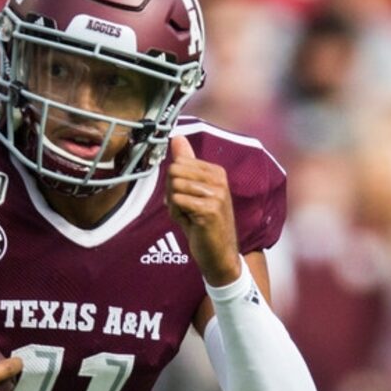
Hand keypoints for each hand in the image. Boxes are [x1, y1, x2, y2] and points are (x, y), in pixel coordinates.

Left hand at [166, 136, 240, 286]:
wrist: (218, 254)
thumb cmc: (201, 223)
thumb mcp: (191, 190)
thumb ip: (185, 163)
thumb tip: (176, 137)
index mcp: (215, 171)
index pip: (177, 163)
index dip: (173, 184)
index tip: (186, 199)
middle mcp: (219, 179)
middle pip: (174, 172)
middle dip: (171, 194)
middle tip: (185, 209)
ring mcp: (217, 194)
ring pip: (174, 188)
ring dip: (174, 206)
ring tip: (190, 217)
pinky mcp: (210, 210)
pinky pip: (178, 201)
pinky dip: (177, 215)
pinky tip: (191, 223)